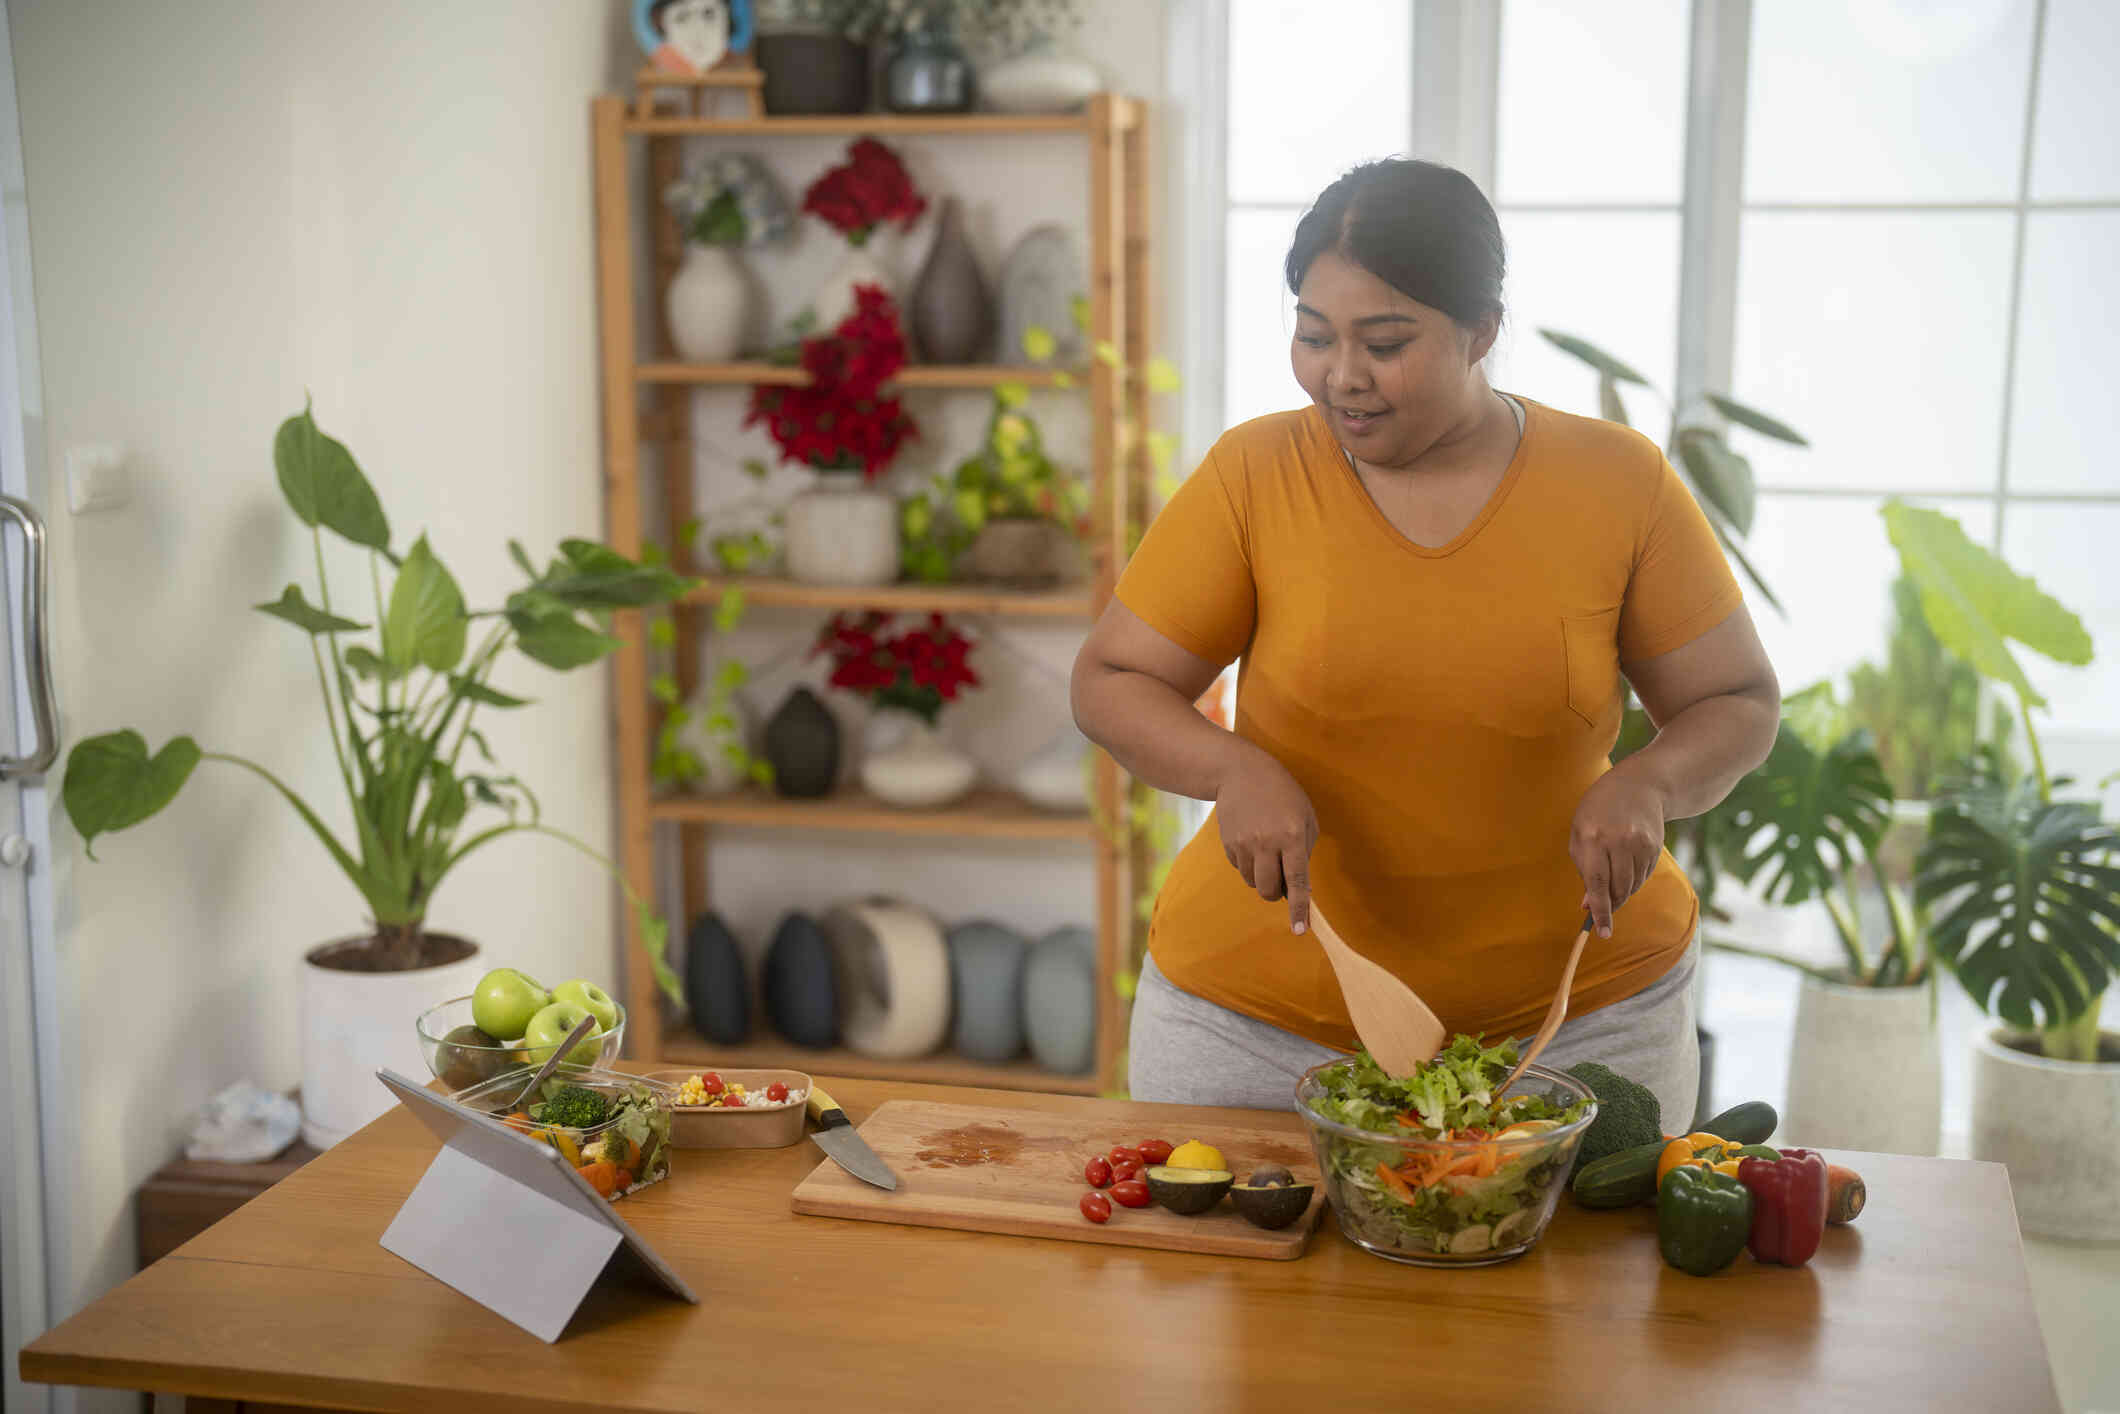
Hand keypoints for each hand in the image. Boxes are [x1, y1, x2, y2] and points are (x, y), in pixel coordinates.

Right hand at [1215, 743, 1318, 933]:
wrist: (1240, 771)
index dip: (1299, 908)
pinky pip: (1240, 869)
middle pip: (1268, 891)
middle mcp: (1266, 843)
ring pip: (1253, 882)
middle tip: (1282, 879)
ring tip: (1267, 850)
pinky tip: (1252, 840)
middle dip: (1276, 893)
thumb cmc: (1282, 794)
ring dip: (1263, 877)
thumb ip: (1303, 850)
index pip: (1297, 880)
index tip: (1301, 931)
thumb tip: (1295, 885)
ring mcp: (1244, 844)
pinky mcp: (1228, 844)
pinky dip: (1249, 864)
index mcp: (1291, 836)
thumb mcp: (1305, 816)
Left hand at [1569, 769, 1668, 937]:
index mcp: (1593, 837)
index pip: (1597, 883)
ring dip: (1621, 892)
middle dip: (1610, 903)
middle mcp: (1619, 841)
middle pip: (1618, 889)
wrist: (1638, 784)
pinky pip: (1643, 876)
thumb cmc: (1598, 811)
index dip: (1600, 911)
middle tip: (1604, 910)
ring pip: (1632, 886)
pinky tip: (1627, 865)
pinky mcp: (1655, 847)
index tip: (1603, 933)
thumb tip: (1588, 906)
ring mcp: (1640, 844)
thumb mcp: (1581, 833)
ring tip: (1612, 878)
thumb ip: (1583, 870)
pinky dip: (1633, 880)